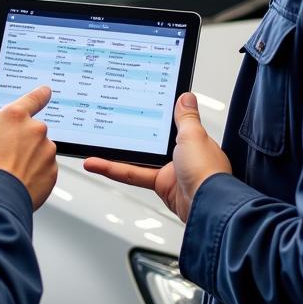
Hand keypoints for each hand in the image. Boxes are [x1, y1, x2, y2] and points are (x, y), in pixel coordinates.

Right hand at [0, 86, 58, 209]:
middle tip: (4, 153)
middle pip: (32, 129)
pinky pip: (45, 169)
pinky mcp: (51, 173)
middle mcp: (35, 130)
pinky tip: (18, 181)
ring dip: (29, 157)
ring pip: (40, 150)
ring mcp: (46, 152)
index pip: (35, 97)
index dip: (40, 94)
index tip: (45, 92)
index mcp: (14, 116)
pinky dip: (35, 173)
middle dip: (22, 138)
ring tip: (9, 171)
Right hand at [83, 92, 230, 222]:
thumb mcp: (193, 135)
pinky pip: (133, 174)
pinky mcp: (160, 185)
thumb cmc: (208, 171)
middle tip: (108, 126)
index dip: (152, 116)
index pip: (169, 123)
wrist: (207, 206)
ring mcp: (170, 171)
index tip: (134, 108)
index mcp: (193, 139)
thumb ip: (185, 117)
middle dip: (129, 135)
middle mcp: (182, 155)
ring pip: (137, 159)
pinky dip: (114, 170)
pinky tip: (99, 164)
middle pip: (149, 141)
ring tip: (95, 148)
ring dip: (114, 155)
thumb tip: (186, 97)